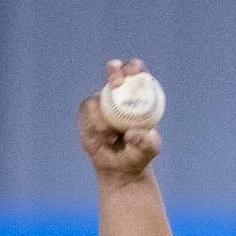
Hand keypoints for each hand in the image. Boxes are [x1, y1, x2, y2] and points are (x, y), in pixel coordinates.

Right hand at [80, 58, 161, 186]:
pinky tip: (104, 138)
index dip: (133, 67)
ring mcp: (101, 103)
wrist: (120, 168)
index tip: (132, 72)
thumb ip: (147, 141)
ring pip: (96, 97)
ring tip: (112, 136)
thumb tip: (133, 133)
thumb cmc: (138, 153)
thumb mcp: (149, 149)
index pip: (136, 74)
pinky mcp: (87, 115)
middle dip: (114, 71)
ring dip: (103, 115)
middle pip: (114, 71)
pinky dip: (94, 124)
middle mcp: (118, 95)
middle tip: (116, 83)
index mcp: (138, 96)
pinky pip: (86, 112)